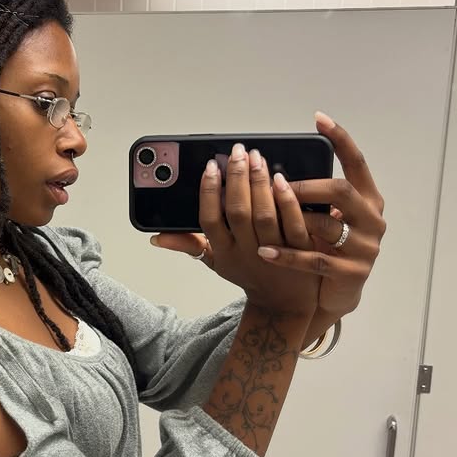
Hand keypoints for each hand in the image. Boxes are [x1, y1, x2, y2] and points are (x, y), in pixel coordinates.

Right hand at [152, 143, 319, 317]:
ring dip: (258, 183)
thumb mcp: (215, 262)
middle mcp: (246, 252)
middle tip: (237, 152)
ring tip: (256, 157)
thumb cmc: (248, 275)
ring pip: (263, 214)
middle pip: (237, 212)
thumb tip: (156, 238)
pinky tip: (281, 178)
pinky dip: (286, 200)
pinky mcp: (299, 251)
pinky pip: (291, 222)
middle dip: (236, 178)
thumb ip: (188, 245)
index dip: (208, 192)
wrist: (283, 304)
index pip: (210, 220)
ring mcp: (274, 252)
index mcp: (223, 252)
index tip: (211, 167)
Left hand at [258, 113, 385, 318]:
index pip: (357, 162)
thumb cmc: (325, 246)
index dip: (340, 140)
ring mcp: (365, 247)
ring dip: (292, 218)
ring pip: (326, 225)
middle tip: (274, 182)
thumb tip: (270, 170)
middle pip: (341, 191)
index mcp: (368, 199)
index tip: (319, 118)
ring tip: (264, 213)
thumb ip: (312, 196)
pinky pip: (314, 259)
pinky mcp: (351, 273)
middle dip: (305, 185)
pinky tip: (263, 250)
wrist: (335, 294)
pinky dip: (286, 255)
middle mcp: (372, 219)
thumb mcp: (323, 217)